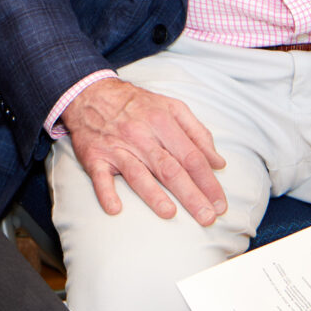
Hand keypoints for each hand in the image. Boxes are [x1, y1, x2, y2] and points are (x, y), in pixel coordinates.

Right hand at [61, 78, 226, 224]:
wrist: (90, 93)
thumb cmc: (136, 104)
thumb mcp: (171, 107)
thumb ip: (197, 133)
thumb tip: (218, 162)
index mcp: (162, 120)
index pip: (191, 155)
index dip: (208, 181)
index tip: (220, 203)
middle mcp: (140, 134)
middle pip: (170, 168)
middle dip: (191, 194)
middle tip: (207, 217)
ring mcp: (116, 146)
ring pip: (138, 173)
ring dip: (154, 195)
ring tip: (170, 213)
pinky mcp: (94, 156)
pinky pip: (100, 177)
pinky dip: (106, 193)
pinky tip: (115, 209)